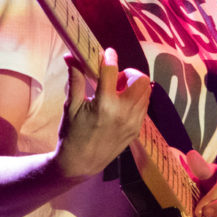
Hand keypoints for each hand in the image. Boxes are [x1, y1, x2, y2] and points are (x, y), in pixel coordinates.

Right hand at [55, 48, 150, 178]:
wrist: (80, 164)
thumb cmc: (71, 134)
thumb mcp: (70, 106)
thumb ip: (75, 80)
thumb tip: (71, 57)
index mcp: (104, 105)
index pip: (111, 72)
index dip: (109, 58)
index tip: (107, 52)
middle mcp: (123, 113)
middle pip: (140, 80)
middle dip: (129, 73)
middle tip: (115, 79)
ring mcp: (133, 123)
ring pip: (146, 92)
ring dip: (134, 86)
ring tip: (117, 92)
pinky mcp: (136, 130)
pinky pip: (144, 106)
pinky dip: (136, 99)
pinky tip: (121, 104)